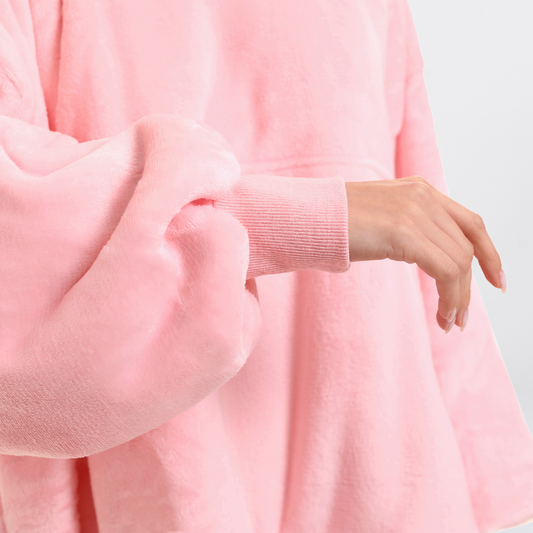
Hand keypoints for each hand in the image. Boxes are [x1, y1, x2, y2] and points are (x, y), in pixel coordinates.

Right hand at [344, 175, 503, 331]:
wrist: (306, 218)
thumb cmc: (333, 224)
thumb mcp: (381, 221)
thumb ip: (408, 229)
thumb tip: (426, 257)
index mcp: (419, 190)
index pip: (470, 223)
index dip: (490, 253)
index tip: (496, 281)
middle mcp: (423, 196)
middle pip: (467, 247)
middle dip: (469, 287)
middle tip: (460, 319)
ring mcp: (414, 211)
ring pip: (459, 261)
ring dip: (459, 298)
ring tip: (449, 323)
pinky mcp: (404, 231)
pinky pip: (445, 270)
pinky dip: (450, 297)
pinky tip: (442, 316)